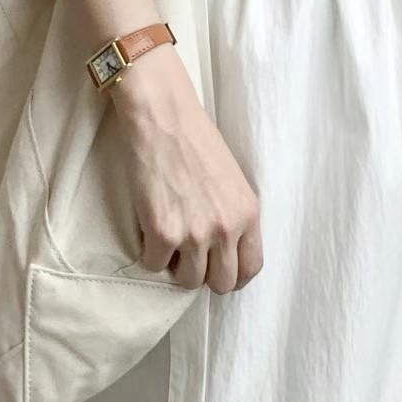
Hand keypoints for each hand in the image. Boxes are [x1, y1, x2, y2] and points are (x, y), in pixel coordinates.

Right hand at [109, 48, 263, 294]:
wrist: (163, 117)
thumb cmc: (196, 139)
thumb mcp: (233, 180)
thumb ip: (234, 215)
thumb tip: (224, 249)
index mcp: (248, 213)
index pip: (251, 268)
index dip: (234, 275)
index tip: (219, 270)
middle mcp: (226, 228)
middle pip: (221, 283)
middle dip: (205, 274)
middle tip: (189, 256)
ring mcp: (194, 234)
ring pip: (188, 281)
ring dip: (176, 266)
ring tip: (169, 240)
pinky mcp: (162, 233)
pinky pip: (154, 266)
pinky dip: (149, 253)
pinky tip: (149, 230)